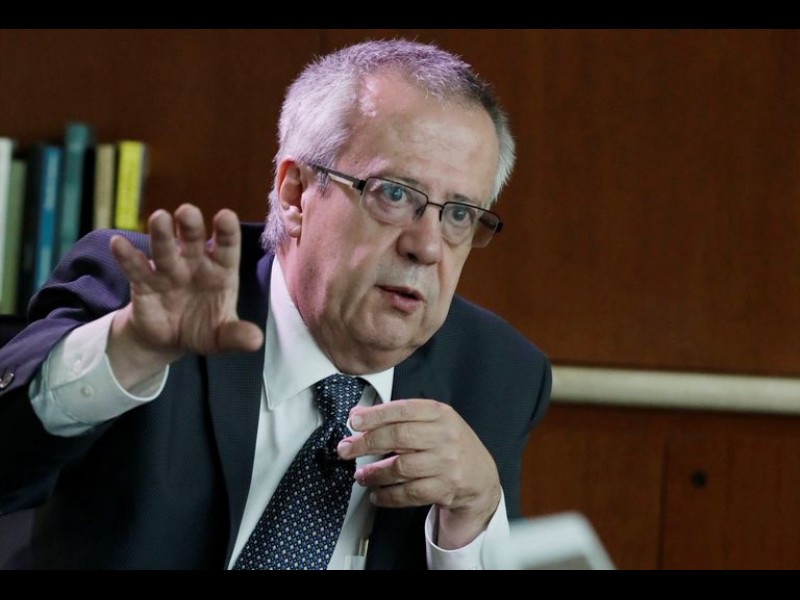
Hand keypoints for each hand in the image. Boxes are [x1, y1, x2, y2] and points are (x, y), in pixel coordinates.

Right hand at [107, 204, 263, 387]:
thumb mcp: (222, 337)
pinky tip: (118, 243)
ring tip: (159, 218)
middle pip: (193, 240)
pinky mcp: (143, 282)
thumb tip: (255, 341)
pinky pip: (135, 267)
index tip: (226, 216)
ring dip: (162, 234)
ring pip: (165, 249)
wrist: (169, 340)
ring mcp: (168, 270)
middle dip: (191, 226)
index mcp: (220, 271)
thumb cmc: (203, 329)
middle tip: (187, 211)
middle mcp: (194, 264)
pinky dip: (126, 255)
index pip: (226, 248)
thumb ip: (237, 336)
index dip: (227, 232)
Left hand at [337, 399, 500, 548]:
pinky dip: (388, 495)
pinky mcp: (444, 489)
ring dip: (374, 473)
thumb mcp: (433, 420)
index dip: (376, 415)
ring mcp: (446, 464)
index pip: (403, 410)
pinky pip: (409, 493)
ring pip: (401, 468)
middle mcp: (444, 437)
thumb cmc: (449, 443)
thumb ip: (400, 416)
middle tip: (345, 449)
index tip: (354, 421)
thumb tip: (359, 416)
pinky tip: (376, 493)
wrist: (480, 475)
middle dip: (366, 443)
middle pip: (399, 437)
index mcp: (440, 414)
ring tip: (360, 475)